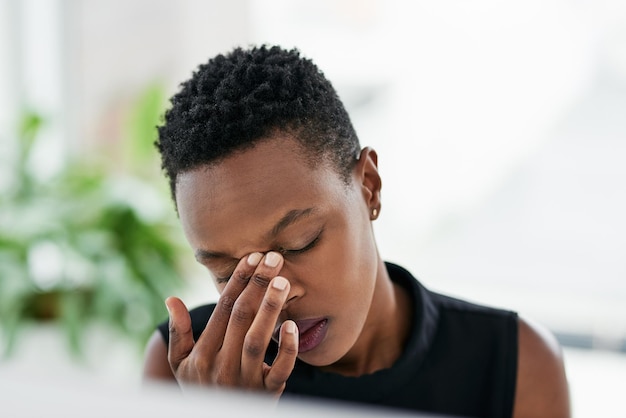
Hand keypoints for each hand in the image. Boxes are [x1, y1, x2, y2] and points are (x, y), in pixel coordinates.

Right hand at [165, 251, 298, 395]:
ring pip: (257, 339)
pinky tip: (291, 325)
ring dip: (270, 308)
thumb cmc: (200, 388)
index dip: (238, 280)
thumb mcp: (180, 364)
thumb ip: (178, 332)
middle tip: (273, 257)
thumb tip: (172, 298)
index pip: (223, 309)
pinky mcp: (266, 394)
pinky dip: (286, 348)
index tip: (252, 257)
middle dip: (258, 284)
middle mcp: (220, 365)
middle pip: (241, 317)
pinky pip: (279, 370)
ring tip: (282, 281)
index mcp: (202, 353)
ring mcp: (244, 381)